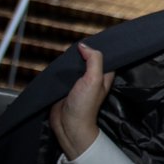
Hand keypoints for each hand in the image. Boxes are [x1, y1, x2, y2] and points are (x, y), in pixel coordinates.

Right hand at [50, 43, 114, 159]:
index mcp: (105, 76)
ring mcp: (80, 82)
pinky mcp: (67, 87)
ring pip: (76, 65)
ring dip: (70, 61)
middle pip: (89, 59)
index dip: (99, 48)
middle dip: (83, 53)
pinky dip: (61, 69)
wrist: (68, 125)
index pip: (105, 57)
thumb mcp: (94, 79)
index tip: (91, 39)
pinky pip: (64, 73)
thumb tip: (85, 46)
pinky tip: (58, 65)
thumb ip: (94, 61)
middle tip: (75, 45)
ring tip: (66, 54)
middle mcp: (94, 78)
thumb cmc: (85, 105)